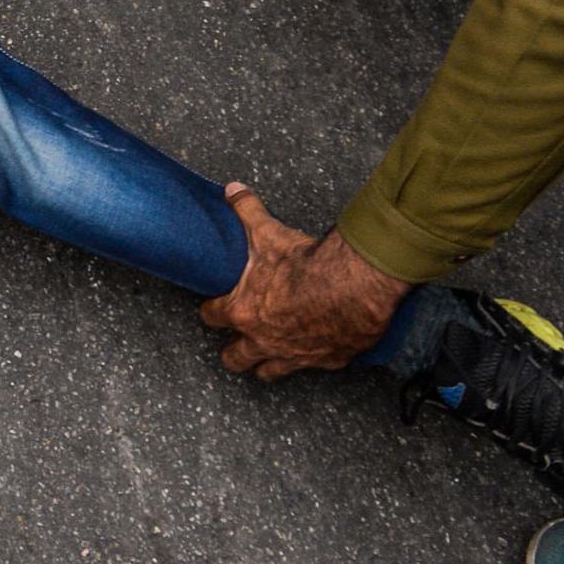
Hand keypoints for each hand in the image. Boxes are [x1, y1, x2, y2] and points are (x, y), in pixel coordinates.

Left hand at [197, 183, 410, 379]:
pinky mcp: (325, 361)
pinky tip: (310, 354)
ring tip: (263, 361)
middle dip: (232, 351)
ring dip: (264, 367)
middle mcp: (263, 340)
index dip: (211, 312)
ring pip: (268, 373)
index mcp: (242, 311)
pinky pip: (310, 369)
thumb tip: (233, 189)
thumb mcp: (268, 232)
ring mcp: (294, 355)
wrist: (352, 288)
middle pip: (235, 358)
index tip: (213, 308)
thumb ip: (246, 210)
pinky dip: (308, 362)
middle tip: (234, 343)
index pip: (212, 317)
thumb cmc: (305, 264)